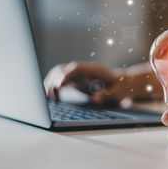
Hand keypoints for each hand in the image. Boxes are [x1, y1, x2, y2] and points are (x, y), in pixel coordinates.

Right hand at [44, 62, 160, 104]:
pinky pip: (59, 81)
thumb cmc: (120, 87)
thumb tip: (96, 98)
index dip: (65, 76)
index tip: (59, 87)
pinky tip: (50, 99)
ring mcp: (76, 74)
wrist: (121, 83)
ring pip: (57, 75)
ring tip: (46, 99)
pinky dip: (52, 88)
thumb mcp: (118, 92)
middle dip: (52, 81)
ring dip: (49, 84)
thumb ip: (107, 94)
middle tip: (48, 97)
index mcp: (92, 69)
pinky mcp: (74, 81)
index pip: (74, 69)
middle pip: (62, 70)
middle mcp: (81, 69)